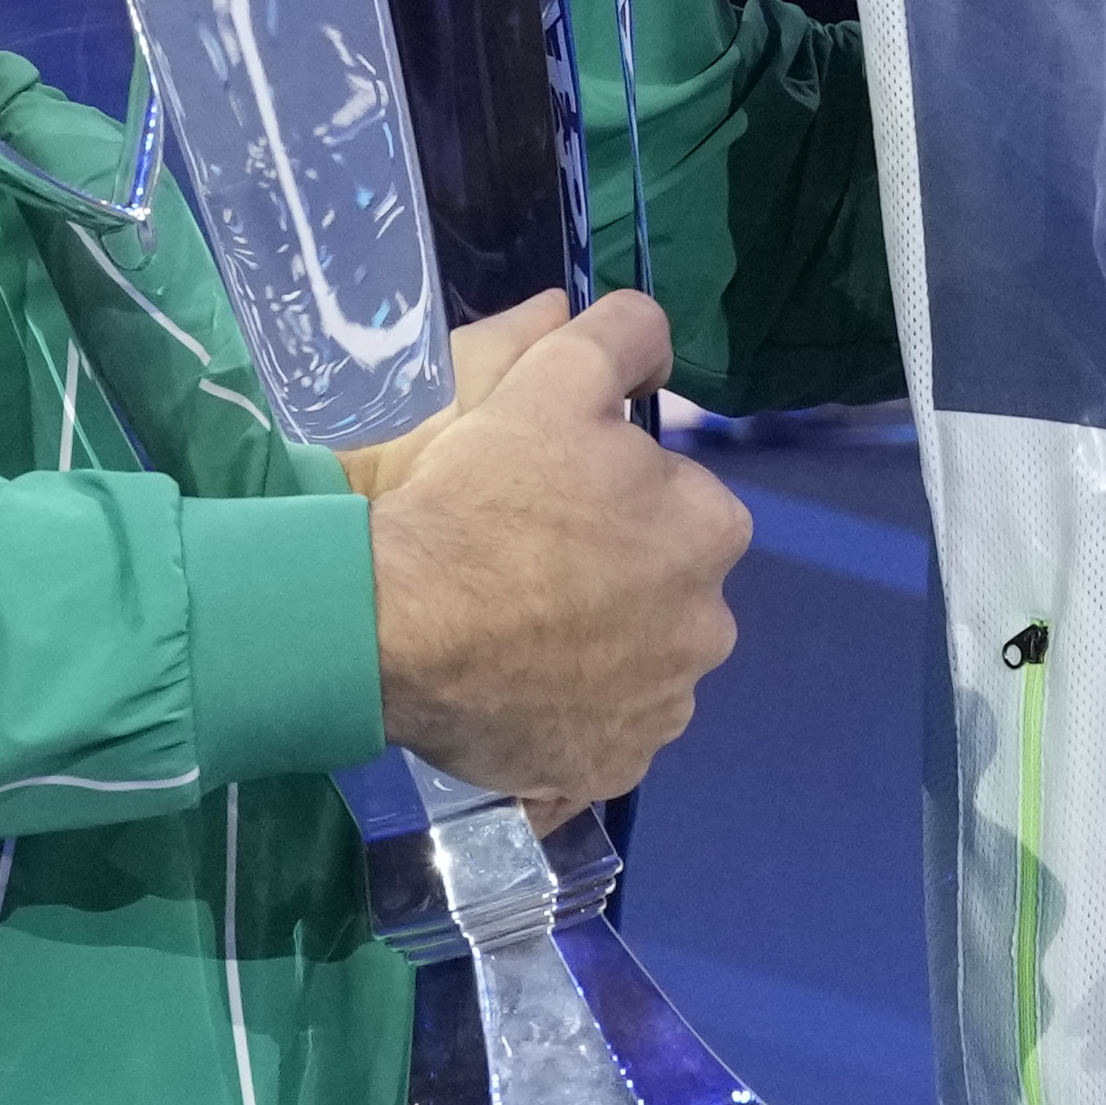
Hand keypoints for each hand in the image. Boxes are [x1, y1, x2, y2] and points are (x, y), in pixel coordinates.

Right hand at [365, 289, 747, 806]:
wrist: (393, 622)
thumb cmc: (482, 495)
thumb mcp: (552, 377)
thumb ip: (621, 336)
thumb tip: (653, 343)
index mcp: (712, 531)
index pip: (676, 500)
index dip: (611, 493)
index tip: (548, 498)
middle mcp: (709, 630)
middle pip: (660, 588)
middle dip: (611, 577)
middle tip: (521, 564)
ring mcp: (661, 711)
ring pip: (633, 664)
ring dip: (591, 651)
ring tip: (508, 633)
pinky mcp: (608, 768)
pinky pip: (596, 734)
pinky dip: (566, 718)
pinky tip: (512, 694)